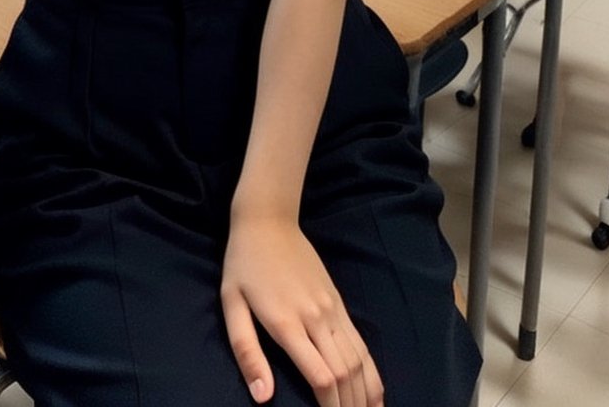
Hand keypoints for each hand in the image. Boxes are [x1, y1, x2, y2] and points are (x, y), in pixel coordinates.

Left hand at [221, 214, 383, 406]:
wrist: (269, 220)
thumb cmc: (244, 265)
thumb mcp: (232, 305)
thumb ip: (247, 352)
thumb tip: (262, 397)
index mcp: (287, 323)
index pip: (320, 375)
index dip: (329, 406)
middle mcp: (316, 318)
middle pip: (344, 373)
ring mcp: (332, 309)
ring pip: (358, 360)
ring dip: (365, 395)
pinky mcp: (339, 302)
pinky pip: (361, 343)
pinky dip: (372, 372)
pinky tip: (377, 394)